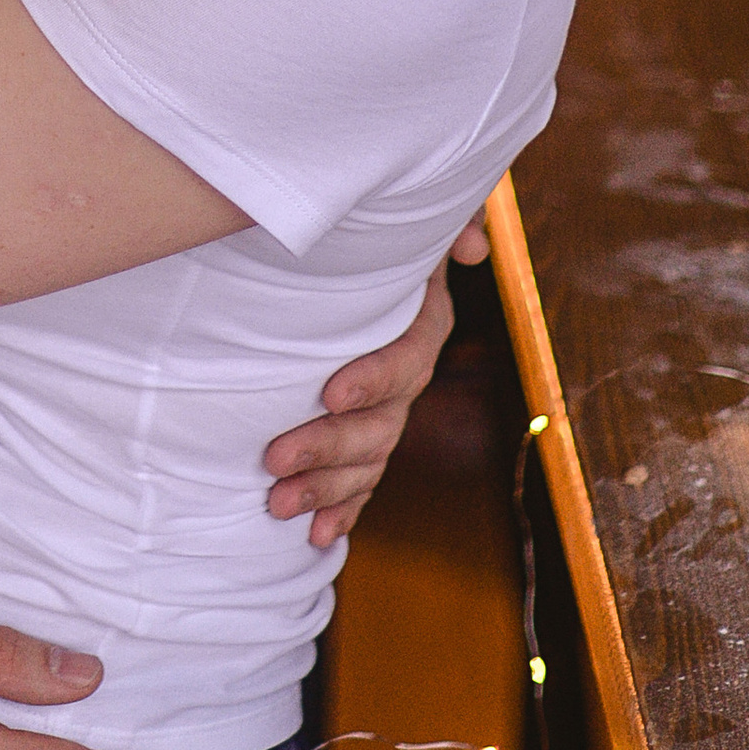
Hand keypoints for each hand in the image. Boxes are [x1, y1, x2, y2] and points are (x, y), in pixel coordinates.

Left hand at [262, 209, 486, 547]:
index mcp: (420, 320)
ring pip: (367, 461)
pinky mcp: (361, 436)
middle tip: (273, 457)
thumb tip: (474, 248)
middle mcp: (408, 374)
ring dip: (325, 488)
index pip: (407, 358)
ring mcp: (386, 411)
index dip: (373, 379)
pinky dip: (342, 510)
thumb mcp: (393, 212)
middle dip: (328, 446)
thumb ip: (439, 220)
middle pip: (382, 423)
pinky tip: (317, 537)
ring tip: (276, 501)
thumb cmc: (364, 230)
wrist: (338, 260)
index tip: (328, 392)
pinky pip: (361, 483)